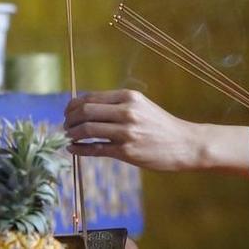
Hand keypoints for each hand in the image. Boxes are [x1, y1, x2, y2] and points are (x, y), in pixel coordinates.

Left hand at [63, 90, 248, 176]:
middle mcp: (127, 111)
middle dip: (69, 119)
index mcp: (129, 97)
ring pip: (87, 130)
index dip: (73, 105)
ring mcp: (127, 132)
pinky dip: (79, 149)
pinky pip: (95, 149)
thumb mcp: (140, 106)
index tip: (67, 112)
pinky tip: (73, 149)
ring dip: (72, 134)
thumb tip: (86, 106)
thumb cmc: (160, 125)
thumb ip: (116, 104)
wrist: (184, 143)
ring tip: (68, 137)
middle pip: (85, 111)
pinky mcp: (127, 152)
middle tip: (64, 125)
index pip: (90, 97)